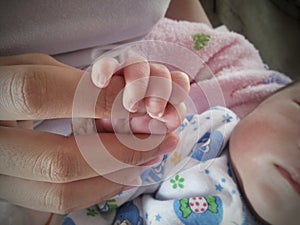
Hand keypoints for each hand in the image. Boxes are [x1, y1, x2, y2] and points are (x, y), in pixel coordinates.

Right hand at [0, 54, 181, 213]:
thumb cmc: (10, 85)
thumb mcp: (34, 69)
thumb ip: (75, 83)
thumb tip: (126, 102)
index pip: (39, 95)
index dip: (95, 100)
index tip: (138, 104)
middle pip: (58, 162)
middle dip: (120, 152)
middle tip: (158, 140)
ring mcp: (0, 176)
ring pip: (61, 192)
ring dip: (116, 175)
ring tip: (148, 156)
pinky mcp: (15, 192)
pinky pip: (60, 202)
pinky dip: (100, 187)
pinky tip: (125, 171)